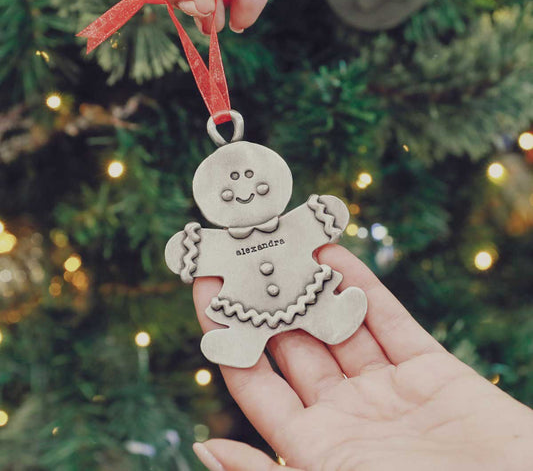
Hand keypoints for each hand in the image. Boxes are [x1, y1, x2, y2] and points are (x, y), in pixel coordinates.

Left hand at [191, 245, 532, 469]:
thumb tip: (205, 444)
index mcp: (312, 447)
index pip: (255, 378)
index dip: (227, 334)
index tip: (205, 289)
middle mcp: (346, 413)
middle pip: (294, 343)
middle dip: (266, 299)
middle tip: (240, 253)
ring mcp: (388, 389)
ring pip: (340, 324)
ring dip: (311, 284)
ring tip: (281, 242)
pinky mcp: (431, 371)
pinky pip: (388, 319)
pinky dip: (361, 285)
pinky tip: (332, 253)